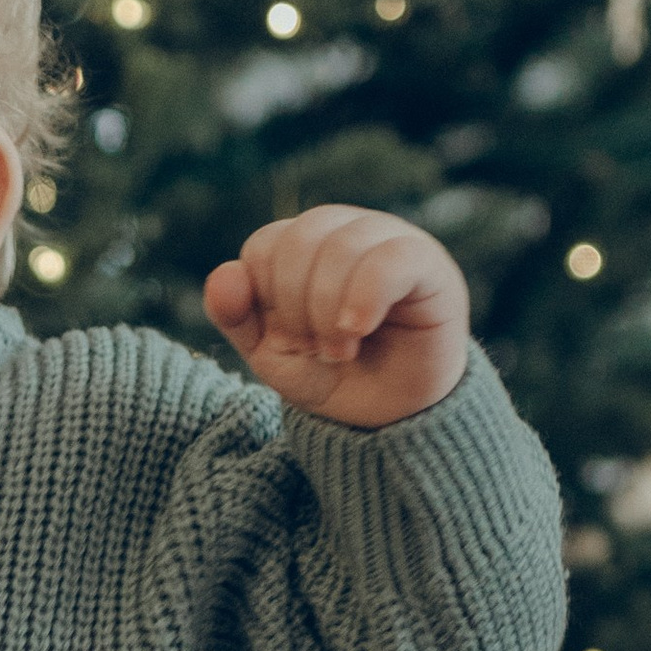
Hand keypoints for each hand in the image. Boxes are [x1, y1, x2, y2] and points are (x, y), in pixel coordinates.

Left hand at [203, 204, 471, 426]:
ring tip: (340, 351)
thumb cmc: (334, 377)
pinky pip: (390, 258)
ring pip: (342, 246)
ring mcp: (389, 240)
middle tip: (316, 350)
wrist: (393, 418)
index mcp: (304, 246)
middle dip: (296, 306)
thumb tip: (223, 274)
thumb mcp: (271, 355)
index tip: (290, 342)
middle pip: (300, 240)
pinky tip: (358, 329)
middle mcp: (346, 231)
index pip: (265, 246)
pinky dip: (364, 297)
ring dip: (329, 311)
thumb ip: (237, 316)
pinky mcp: (427, 263)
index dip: (266, 299)